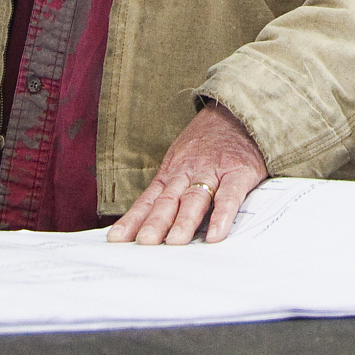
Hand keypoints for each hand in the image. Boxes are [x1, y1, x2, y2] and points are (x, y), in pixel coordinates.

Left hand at [105, 103, 267, 245]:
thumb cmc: (207, 140)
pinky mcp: (238, 173)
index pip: (148, 199)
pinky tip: (215, 234)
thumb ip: (169, 189)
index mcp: (172, 172)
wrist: (238, 111)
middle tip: (144, 243)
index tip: (116, 239)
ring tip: (174, 243)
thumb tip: (147, 221)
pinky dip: (222, 216)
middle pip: (168, 201)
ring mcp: (212, 171)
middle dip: (155, 223)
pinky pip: (230, 196)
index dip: (133, 219)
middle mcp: (187, 171)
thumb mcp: (180, 157)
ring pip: (195, 198)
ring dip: (184, 221)